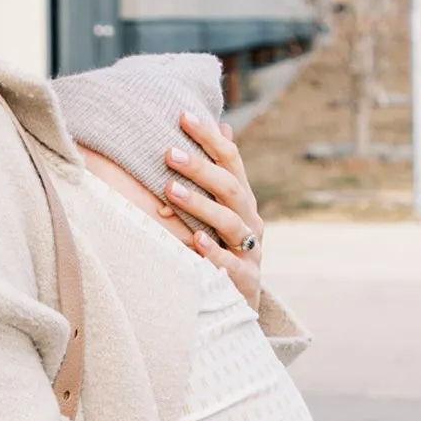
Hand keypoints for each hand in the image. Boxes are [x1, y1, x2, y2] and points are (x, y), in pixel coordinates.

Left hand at [161, 115, 264, 308]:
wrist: (238, 303)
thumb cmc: (221, 248)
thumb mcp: (220, 211)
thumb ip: (218, 174)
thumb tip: (222, 126)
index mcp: (242, 200)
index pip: (231, 161)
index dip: (209, 138)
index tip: (183, 117)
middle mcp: (250, 220)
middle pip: (230, 188)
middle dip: (201, 168)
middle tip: (170, 153)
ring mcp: (251, 250)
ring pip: (230, 223)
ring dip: (200, 205)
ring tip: (170, 190)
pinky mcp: (246, 280)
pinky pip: (231, 265)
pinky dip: (214, 253)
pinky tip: (195, 241)